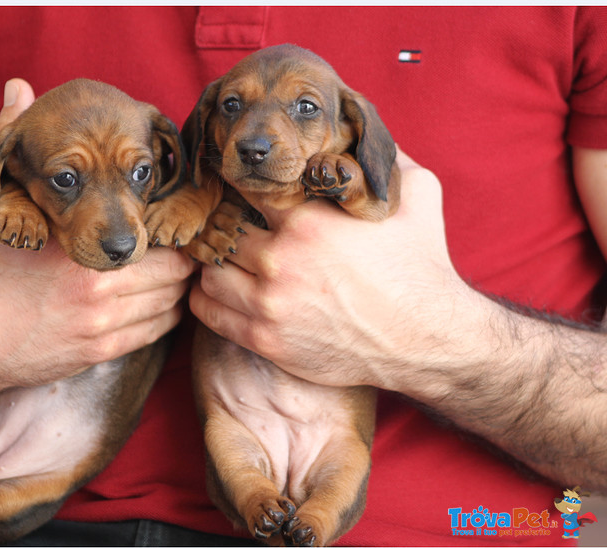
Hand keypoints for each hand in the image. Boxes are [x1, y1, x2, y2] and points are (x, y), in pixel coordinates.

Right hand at [0, 79, 195, 396]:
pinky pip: (156, 333)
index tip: (165, 216)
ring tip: (171, 273)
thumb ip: (8, 143)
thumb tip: (20, 89)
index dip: (167, 219)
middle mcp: (98, 285)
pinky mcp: (97, 354)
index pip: (154, 226)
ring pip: (171, 301)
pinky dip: (166, 316)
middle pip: (174, 266)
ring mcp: (101, 325)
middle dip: (178, 254)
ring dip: (176, 286)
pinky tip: (158, 304)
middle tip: (176, 245)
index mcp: (77, 241)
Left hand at [190, 148, 474, 387]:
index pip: (245, 187)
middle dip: (225, 226)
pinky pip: (209, 314)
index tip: (239, 188)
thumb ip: (384, 161)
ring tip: (228, 261)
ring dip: (215, 264)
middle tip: (230, 227)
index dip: (239, 184)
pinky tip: (222, 293)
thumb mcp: (418, 197)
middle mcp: (280, 259)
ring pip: (209, 273)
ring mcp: (269, 303)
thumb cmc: (423, 267)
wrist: (426, 340)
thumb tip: (363, 134)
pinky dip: (206, 300)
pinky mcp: (265, 339)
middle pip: (222, 231)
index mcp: (308, 220)